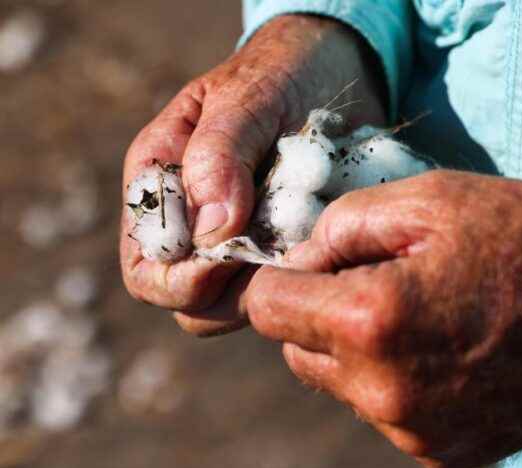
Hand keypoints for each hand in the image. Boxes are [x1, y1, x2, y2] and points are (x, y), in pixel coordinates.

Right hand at [120, 15, 385, 333]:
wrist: (333, 70)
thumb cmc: (278, 74)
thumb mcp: (244, 100)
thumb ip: (218, 157)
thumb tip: (209, 233)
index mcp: (160, 186)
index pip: (148, 268)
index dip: (182, 282)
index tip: (230, 259)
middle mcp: (193, 223)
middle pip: (190, 302)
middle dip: (231, 295)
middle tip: (280, 260)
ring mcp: (240, 241)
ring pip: (236, 304)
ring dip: (270, 290)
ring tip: (306, 249)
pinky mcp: (281, 247)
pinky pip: (281, 286)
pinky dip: (301, 280)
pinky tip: (324, 249)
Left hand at [245, 171, 521, 467]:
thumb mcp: (433, 199)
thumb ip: (342, 225)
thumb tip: (300, 259)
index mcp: (372, 321)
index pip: (266, 306)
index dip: (281, 274)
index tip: (314, 259)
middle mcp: (384, 392)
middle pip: (297, 351)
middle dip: (319, 311)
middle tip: (381, 276)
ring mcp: (414, 432)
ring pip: (342, 385)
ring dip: (360, 349)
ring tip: (427, 310)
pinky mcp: (443, 454)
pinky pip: (387, 413)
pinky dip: (400, 381)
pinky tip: (451, 347)